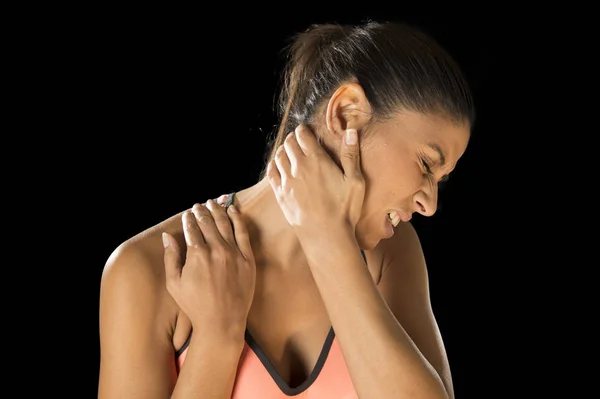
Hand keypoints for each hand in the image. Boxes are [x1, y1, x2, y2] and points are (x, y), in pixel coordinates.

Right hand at [162, 200, 255, 340]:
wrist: (222, 321)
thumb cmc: (195, 305)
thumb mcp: (174, 283)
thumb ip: (171, 257)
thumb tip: (167, 236)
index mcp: (197, 254)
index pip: (191, 228)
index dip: (188, 218)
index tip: (187, 213)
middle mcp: (216, 250)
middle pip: (208, 222)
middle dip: (201, 211)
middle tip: (199, 205)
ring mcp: (234, 253)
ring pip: (225, 223)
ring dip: (218, 210)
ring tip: (213, 202)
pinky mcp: (248, 259)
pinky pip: (243, 233)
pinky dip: (237, 219)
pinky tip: (233, 210)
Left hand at [266, 124, 364, 241]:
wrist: (326, 235)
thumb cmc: (344, 209)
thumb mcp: (355, 181)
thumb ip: (351, 154)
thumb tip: (350, 131)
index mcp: (317, 160)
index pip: (302, 134)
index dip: (303, 130)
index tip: (307, 131)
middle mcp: (298, 167)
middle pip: (288, 143)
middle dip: (293, 138)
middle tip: (299, 140)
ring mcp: (287, 181)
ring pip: (278, 156)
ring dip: (283, 150)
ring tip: (289, 150)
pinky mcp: (281, 195)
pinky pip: (271, 173)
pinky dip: (273, 164)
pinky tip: (277, 165)